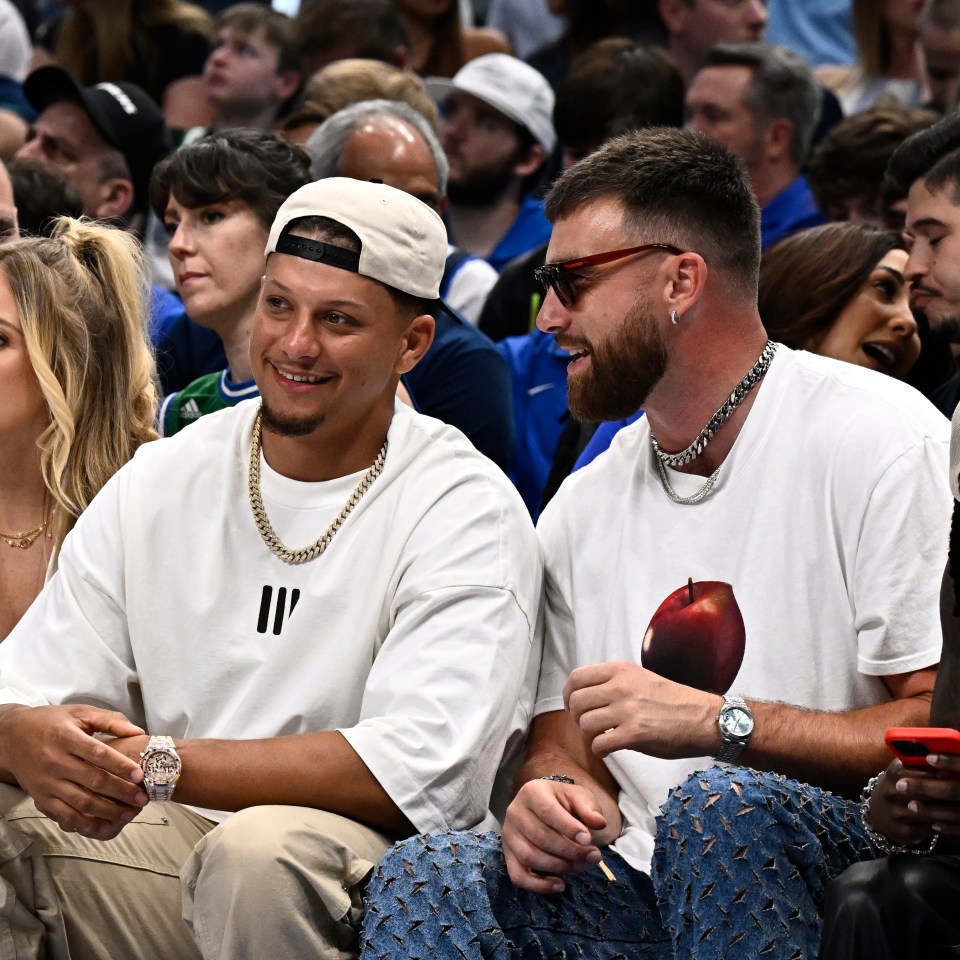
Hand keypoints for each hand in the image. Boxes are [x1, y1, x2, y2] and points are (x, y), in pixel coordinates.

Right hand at [0, 704, 148, 839]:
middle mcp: (55, 761)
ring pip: (79, 801)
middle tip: (142, 798)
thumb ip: (110, 721)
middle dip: (120, 792)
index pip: (98, 753)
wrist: (11, 738)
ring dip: (106, 811)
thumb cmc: (52, 722)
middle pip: (92, 780)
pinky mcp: (40, 798)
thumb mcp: (80, 713)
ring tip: (128, 815)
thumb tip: (139, 731)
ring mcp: (46, 782)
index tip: (140, 775)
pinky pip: (62, 815)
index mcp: (66, 737)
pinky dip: (83, 824)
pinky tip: (102, 827)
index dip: (120, 765)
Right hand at [502, 778, 612, 893]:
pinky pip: (518, 876)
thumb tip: (599, 823)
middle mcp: (515, 812)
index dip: (568, 827)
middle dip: (570, 851)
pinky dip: (538, 886)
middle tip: (594, 856)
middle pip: (540, 836)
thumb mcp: (578, 796)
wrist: (545, 805)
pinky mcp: (508, 855)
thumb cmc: (563, 801)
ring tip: (581, 866)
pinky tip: (560, 885)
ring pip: (530, 856)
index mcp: (532, 792)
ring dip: (559, 866)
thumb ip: (589, 807)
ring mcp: (509, 835)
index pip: (547, 811)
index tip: (588, 839)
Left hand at [563, 661, 721, 758]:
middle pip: (577, 701)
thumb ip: (613, 682)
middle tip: (587, 726)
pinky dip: (598, 750)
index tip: (574, 707)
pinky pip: (599, 744)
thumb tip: (586, 694)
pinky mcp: (635, 734)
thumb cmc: (672, 701)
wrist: (703, 718)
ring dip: (587, 735)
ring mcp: (628, 710)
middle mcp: (621, 686)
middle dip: (576, 717)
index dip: (569, 695)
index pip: (576, 678)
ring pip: (585, 723)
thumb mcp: (640, 678)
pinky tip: (607, 750)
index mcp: (620, 670)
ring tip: (599, 738)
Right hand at [872, 755, 959, 842]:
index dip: (938, 771)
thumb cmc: (897, 787)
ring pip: (930, 812)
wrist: (878, 814)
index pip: (919, 770)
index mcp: (893, 773)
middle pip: (926, 793)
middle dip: (946, 792)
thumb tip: (941, 751)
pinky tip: (952, 820)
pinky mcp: (904, 831)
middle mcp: (892, 792)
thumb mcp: (901, 771)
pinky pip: (930, 828)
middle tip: (959, 789)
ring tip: (958, 804)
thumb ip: (916, 762)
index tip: (952, 771)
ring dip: (948, 810)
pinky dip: (944, 825)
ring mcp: (896, 813)